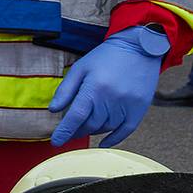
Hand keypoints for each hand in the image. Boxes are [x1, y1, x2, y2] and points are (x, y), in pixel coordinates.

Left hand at [49, 27, 168, 145]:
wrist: (138, 48)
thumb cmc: (105, 57)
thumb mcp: (80, 68)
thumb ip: (65, 90)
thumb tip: (53, 110)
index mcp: (94, 88)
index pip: (76, 116)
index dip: (64, 131)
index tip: (56, 141)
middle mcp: (111, 99)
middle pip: (90, 125)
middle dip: (77, 131)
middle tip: (69, 132)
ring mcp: (128, 105)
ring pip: (106, 127)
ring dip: (93, 131)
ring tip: (85, 128)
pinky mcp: (140, 108)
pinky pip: (126, 131)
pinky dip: (114, 139)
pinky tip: (103, 143)